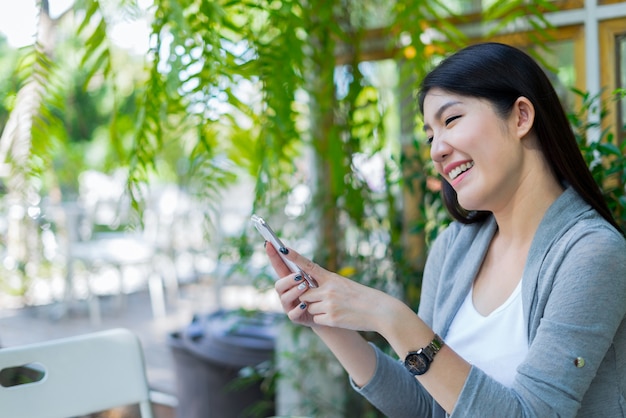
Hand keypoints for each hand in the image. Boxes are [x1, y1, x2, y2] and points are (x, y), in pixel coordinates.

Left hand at [266, 243, 396, 332]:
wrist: (380, 310)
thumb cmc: (362, 297)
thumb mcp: (344, 285)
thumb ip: (326, 285)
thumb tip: (309, 290)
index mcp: (331, 278)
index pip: (308, 265)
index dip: (294, 257)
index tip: (282, 249)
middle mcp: (328, 289)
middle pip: (304, 294)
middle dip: (308, 298)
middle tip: (324, 300)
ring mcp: (329, 304)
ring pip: (310, 307)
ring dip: (318, 310)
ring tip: (336, 308)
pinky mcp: (332, 318)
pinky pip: (317, 319)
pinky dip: (325, 319)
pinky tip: (339, 317)